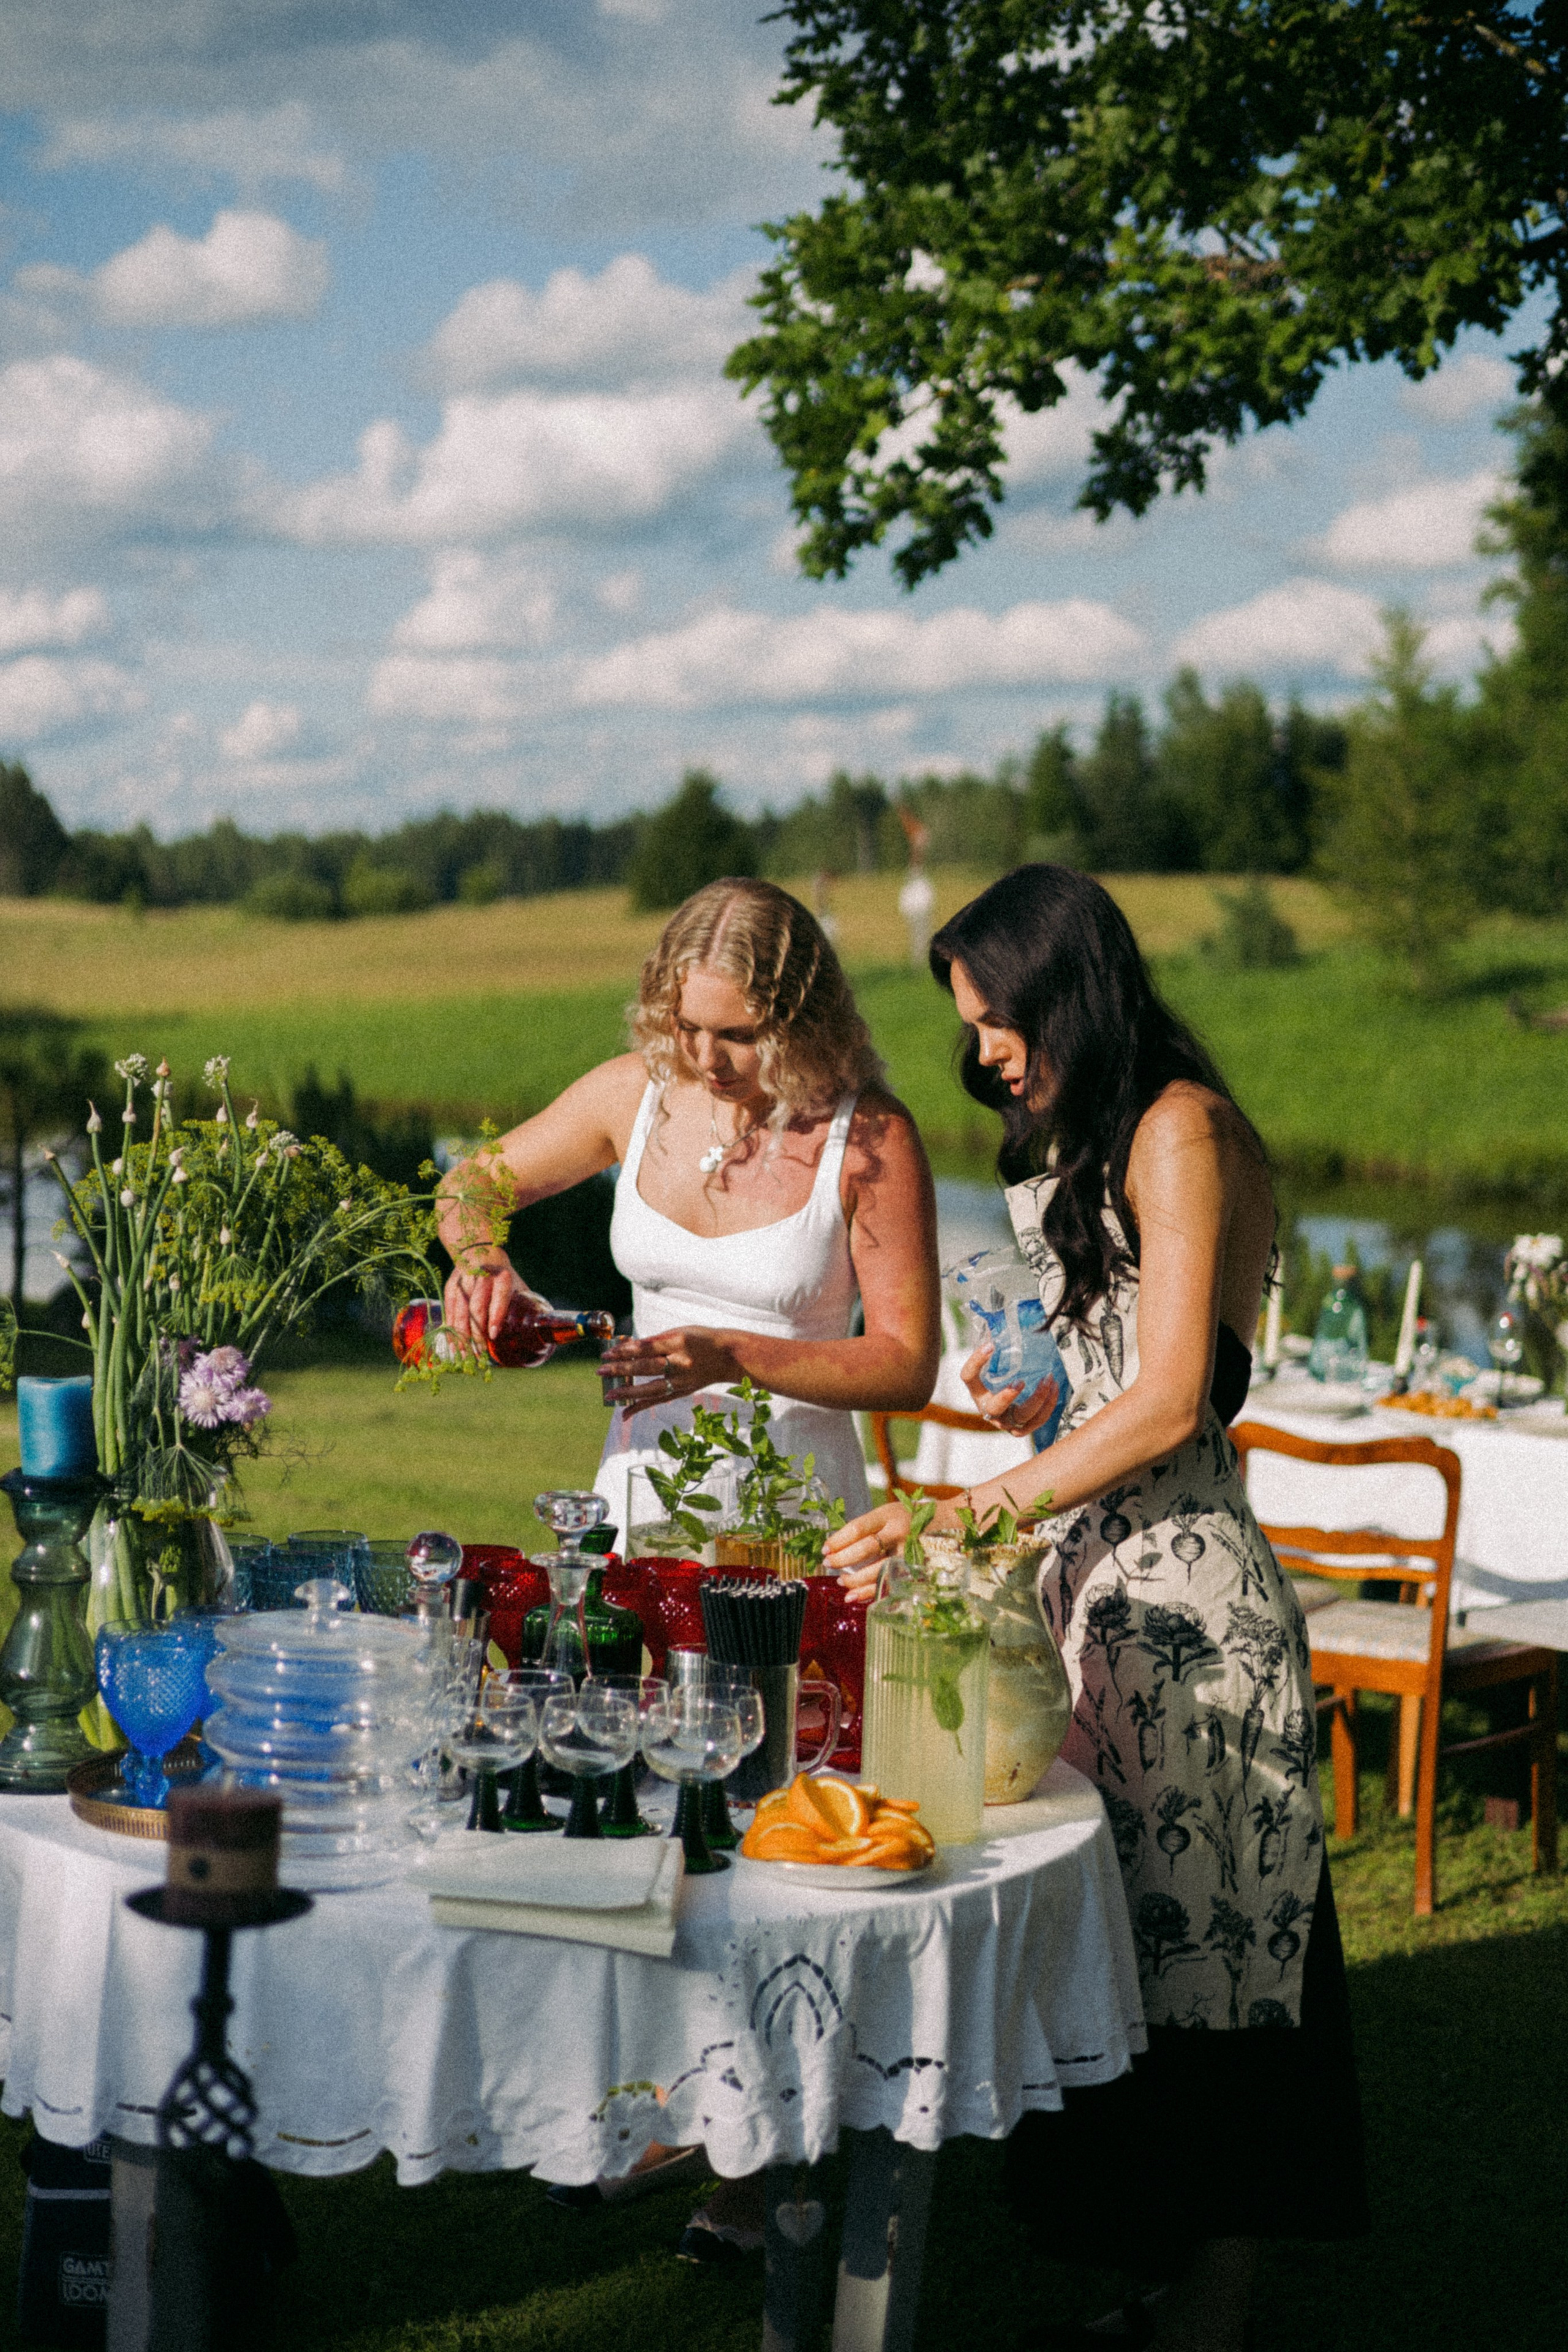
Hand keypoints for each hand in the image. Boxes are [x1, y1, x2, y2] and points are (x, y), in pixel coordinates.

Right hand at [442, 1259, 540, 1352]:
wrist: (478, 1251)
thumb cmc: (504, 1276)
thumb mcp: (516, 1285)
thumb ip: (525, 1305)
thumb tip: (540, 1331)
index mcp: (503, 1277)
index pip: (499, 1297)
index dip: (495, 1316)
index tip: (493, 1335)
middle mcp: (482, 1277)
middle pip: (476, 1308)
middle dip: (476, 1333)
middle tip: (479, 1353)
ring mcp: (464, 1281)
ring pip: (460, 1311)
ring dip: (461, 1335)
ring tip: (465, 1355)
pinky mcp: (451, 1287)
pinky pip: (449, 1311)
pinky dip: (450, 1329)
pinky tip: (454, 1344)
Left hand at [598, 1328, 738, 1412]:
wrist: (728, 1356)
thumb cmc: (700, 1339)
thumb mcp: (679, 1332)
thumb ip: (654, 1341)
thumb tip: (627, 1348)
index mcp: (679, 1342)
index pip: (646, 1348)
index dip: (625, 1351)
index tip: (607, 1353)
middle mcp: (681, 1362)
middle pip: (646, 1367)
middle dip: (622, 1369)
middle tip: (601, 1370)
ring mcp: (683, 1380)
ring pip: (651, 1388)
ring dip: (629, 1392)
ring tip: (609, 1394)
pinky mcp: (683, 1392)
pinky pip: (659, 1401)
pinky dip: (641, 1407)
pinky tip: (624, 1414)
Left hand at [825, 1500, 921, 1602]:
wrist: (941, 1523)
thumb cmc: (904, 1519)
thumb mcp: (885, 1515)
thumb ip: (865, 1529)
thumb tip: (835, 1548)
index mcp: (888, 1516)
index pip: (857, 1528)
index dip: (837, 1540)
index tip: (825, 1549)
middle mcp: (899, 1533)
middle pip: (866, 1548)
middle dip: (842, 1559)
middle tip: (828, 1564)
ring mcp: (908, 1553)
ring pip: (878, 1570)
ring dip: (855, 1580)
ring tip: (841, 1581)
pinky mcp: (914, 1569)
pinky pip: (889, 1585)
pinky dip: (869, 1593)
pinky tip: (855, 1596)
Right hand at [960, 1343, 1060, 1436]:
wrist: (1010, 1408)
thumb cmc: (1002, 1379)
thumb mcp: (997, 1364)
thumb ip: (996, 1346)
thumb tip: (1000, 1319)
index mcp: (977, 1391)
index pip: (968, 1377)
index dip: (976, 1361)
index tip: (991, 1345)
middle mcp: (988, 1409)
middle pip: (995, 1408)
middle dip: (1008, 1396)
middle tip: (1021, 1381)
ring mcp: (1005, 1422)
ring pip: (1021, 1417)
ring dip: (1037, 1400)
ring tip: (1048, 1379)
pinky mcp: (1022, 1428)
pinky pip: (1036, 1422)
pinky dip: (1047, 1406)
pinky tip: (1054, 1388)